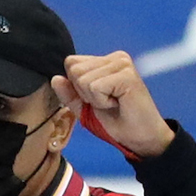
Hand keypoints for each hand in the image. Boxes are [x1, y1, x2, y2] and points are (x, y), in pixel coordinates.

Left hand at [53, 52, 174, 158]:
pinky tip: (117, 103)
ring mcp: (123, 64)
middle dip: (84, 93)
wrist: (139, 138)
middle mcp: (116, 58)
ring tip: (113, 103)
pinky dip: (101, 102)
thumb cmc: (115, 121)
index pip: (71, 63)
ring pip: (82, 79)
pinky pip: (94, 87)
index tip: (98, 98)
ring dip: (94, 99)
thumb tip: (56, 78)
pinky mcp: (127, 75)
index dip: (77, 87)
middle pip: (74, 69)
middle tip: (106, 102)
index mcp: (106, 61)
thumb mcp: (85, 108)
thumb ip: (69, 93)